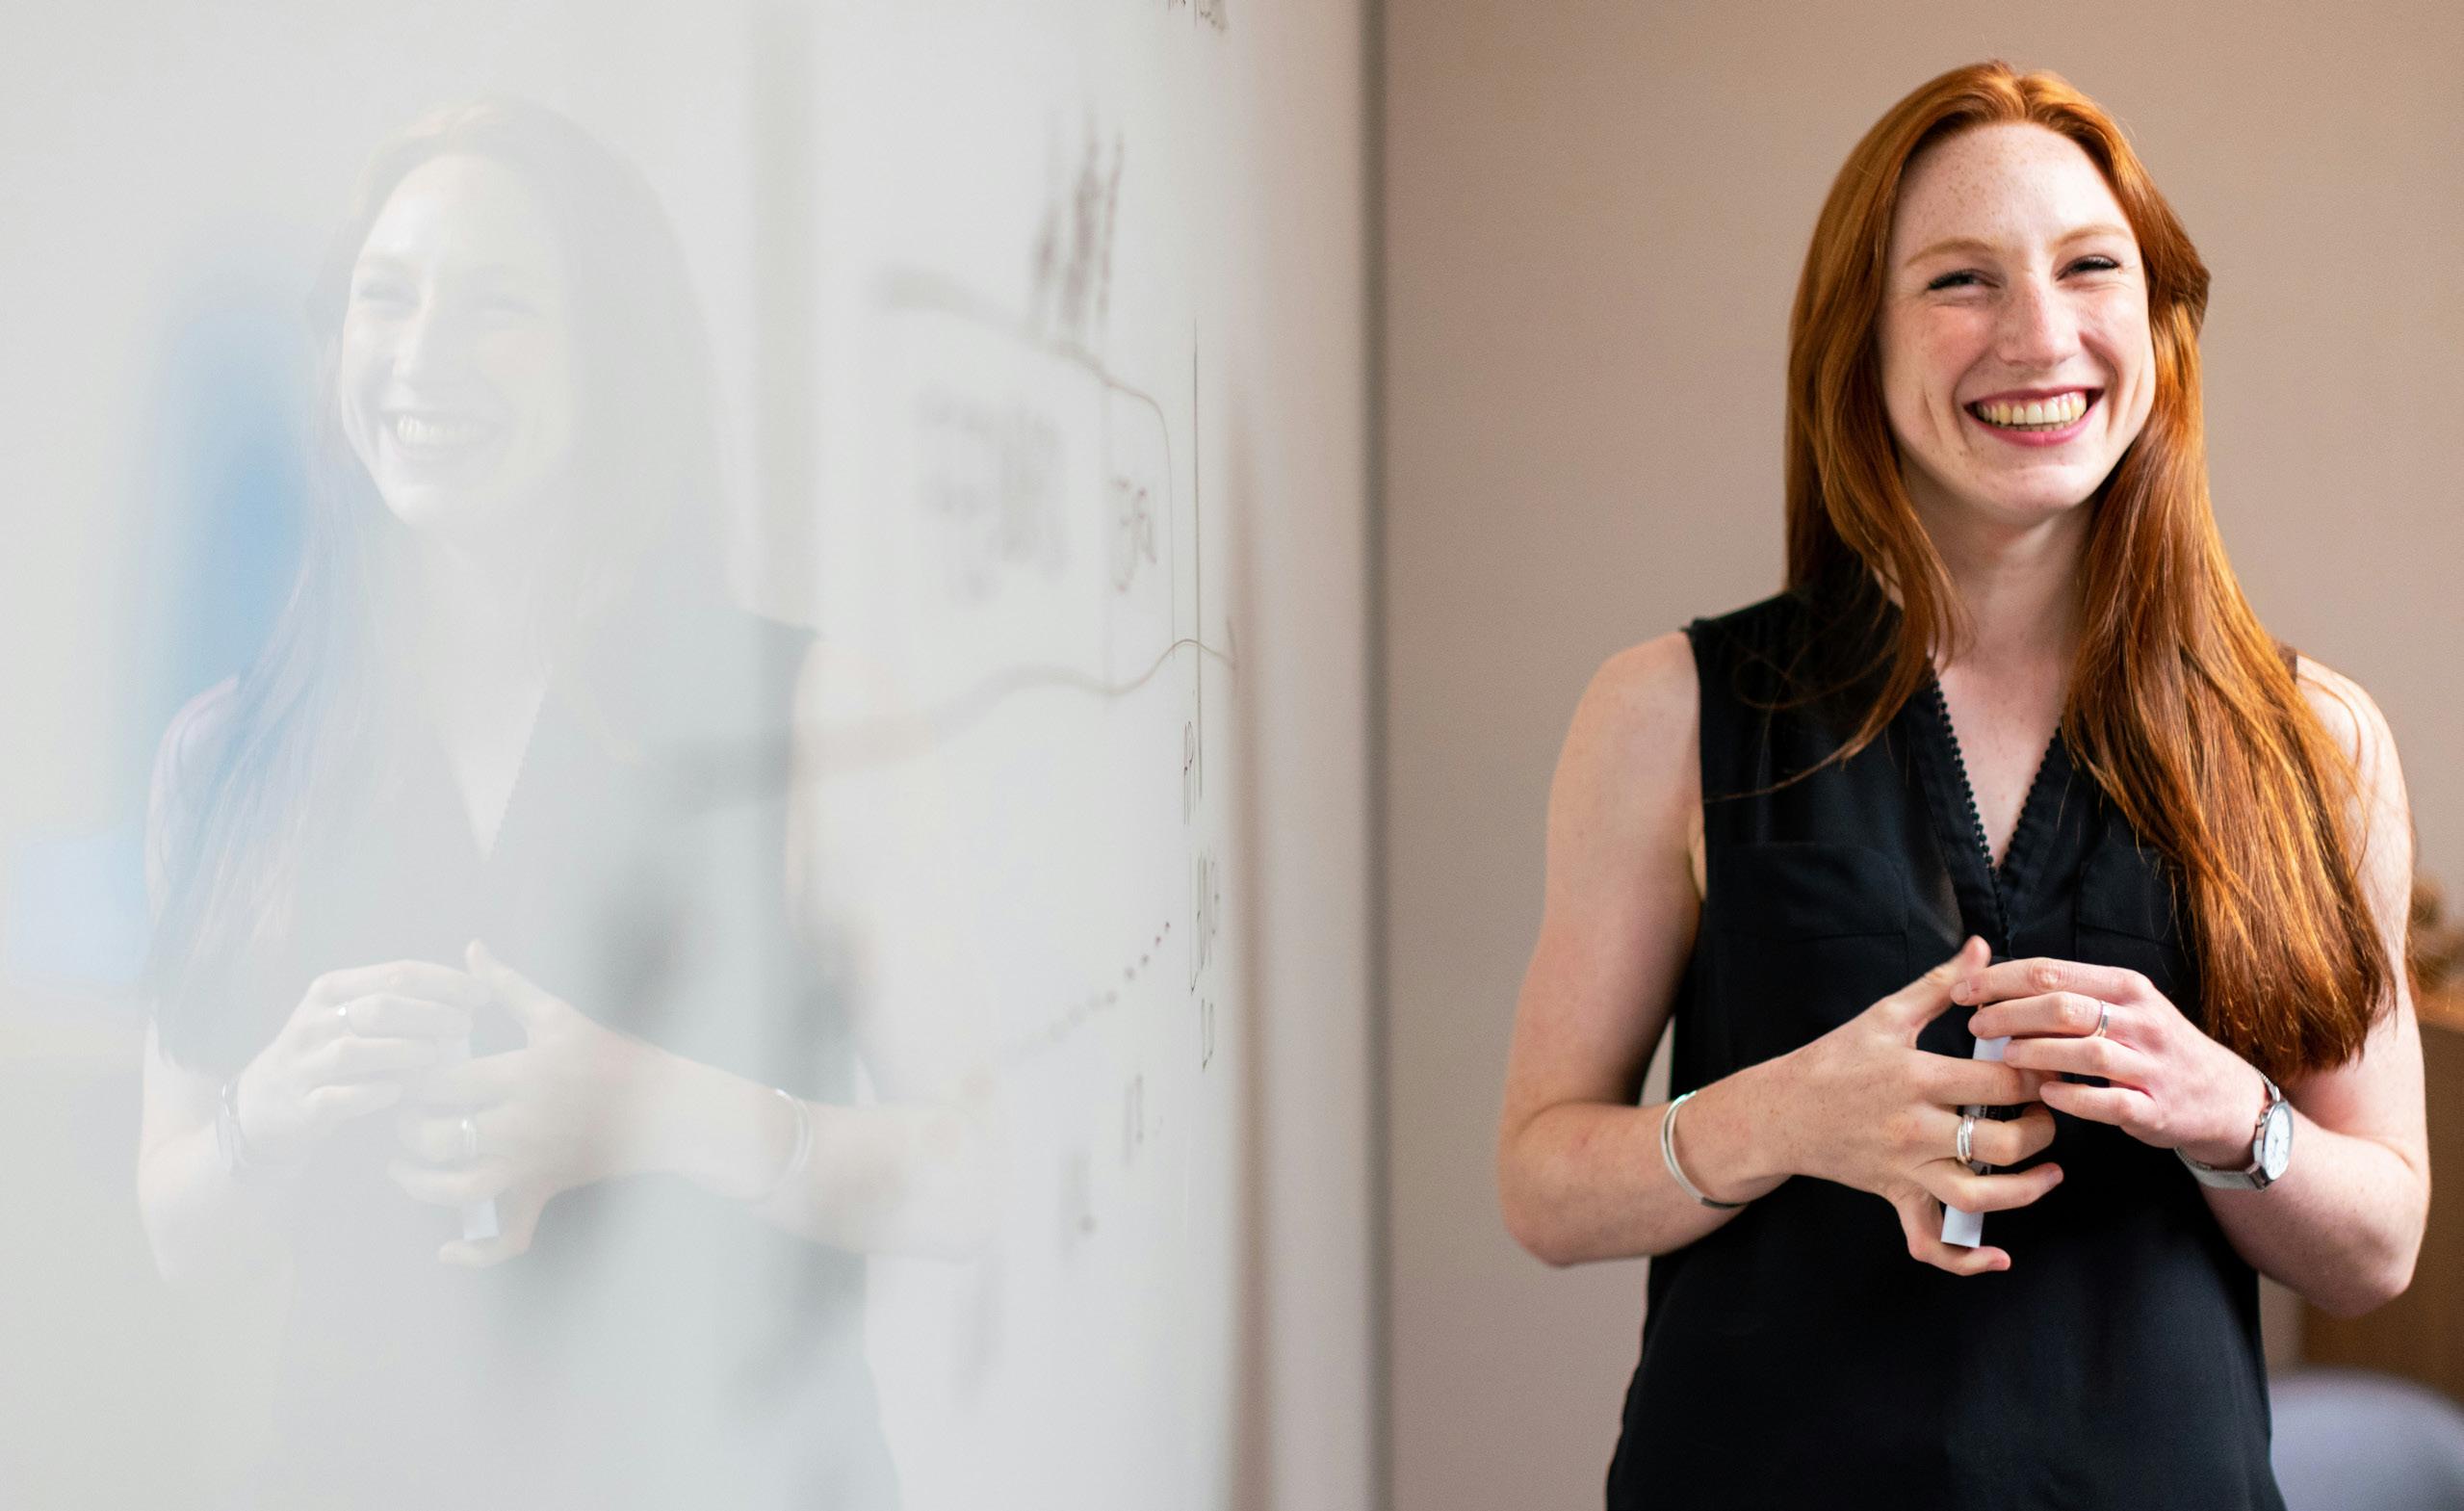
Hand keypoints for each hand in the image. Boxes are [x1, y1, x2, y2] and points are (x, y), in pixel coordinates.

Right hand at [233, 962, 485, 1166]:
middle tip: (465, 1027)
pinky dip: (374, 1093)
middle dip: (432, 1015)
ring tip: (438, 1057)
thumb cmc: (328, 1054)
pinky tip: (400, 1091)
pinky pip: (340, 1098)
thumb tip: (471, 982)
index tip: (483, 995)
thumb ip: (398, 996)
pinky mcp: (302, 1105)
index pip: (398, 972)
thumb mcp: (351, 1014)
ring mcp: (304, 1064)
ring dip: (406, 1053)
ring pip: (357, 1051)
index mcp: (331, 989)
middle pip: (381, 1007)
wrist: (262, 1106)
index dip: (446, 981)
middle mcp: (314, 1021)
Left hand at [390, 940, 673, 1265]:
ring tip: (400, 1167)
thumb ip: (508, 986)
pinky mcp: (544, 1191)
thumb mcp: (558, 1016)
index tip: (399, 1069)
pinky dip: (475, 1253)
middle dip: (404, 1129)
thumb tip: (471, 949)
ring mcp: (532, 1163)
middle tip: (395, 1114)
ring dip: (418, 1184)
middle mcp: (522, 1124)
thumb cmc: (609, 1055)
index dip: (409, 1078)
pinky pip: (508, 1237)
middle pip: (437, 1137)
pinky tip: (445, 1249)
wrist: (665, 1107)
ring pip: (457, 1189)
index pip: (442, 1082)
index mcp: (522, 1075)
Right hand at [1780, 935, 2062, 1273]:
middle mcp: (1915, 1129)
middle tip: (2050, 1111)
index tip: (2054, 1065)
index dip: (2040, 1075)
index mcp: (1916, 1077)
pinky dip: (1966, 1260)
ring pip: (1980, 1197)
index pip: (2001, 1083)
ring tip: (2050, 1170)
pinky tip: (1999, 1257)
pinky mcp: (1896, 1197)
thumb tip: (1982, 949)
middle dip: (2042, 1129)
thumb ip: (1941, 984)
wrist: (1780, 1111)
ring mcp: (1906, 1169)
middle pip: (2003, 1143)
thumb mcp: (1885, 1015)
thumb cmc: (1834, 1059)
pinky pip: (1931, 1243)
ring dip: (2027, 1190)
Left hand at [1956, 956, 2270, 1167]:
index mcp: (2125, 987)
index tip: (1963, 989)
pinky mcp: (2154, 1107)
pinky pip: (2107, 1101)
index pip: (2051, 972)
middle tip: (1975, 1024)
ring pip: (2084, 1050)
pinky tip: (2044, 1093)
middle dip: (2009, 1013)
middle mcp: (2140, 1020)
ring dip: (2036, 1052)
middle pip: (2062, 1006)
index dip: (2000, 979)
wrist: (2221, 1097)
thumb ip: (2070, 993)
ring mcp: (2150, 1065)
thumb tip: (1997, 982)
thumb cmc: (2153, 1046)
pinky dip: (2072, 1097)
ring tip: (2003, 1056)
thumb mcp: (2124, 1006)